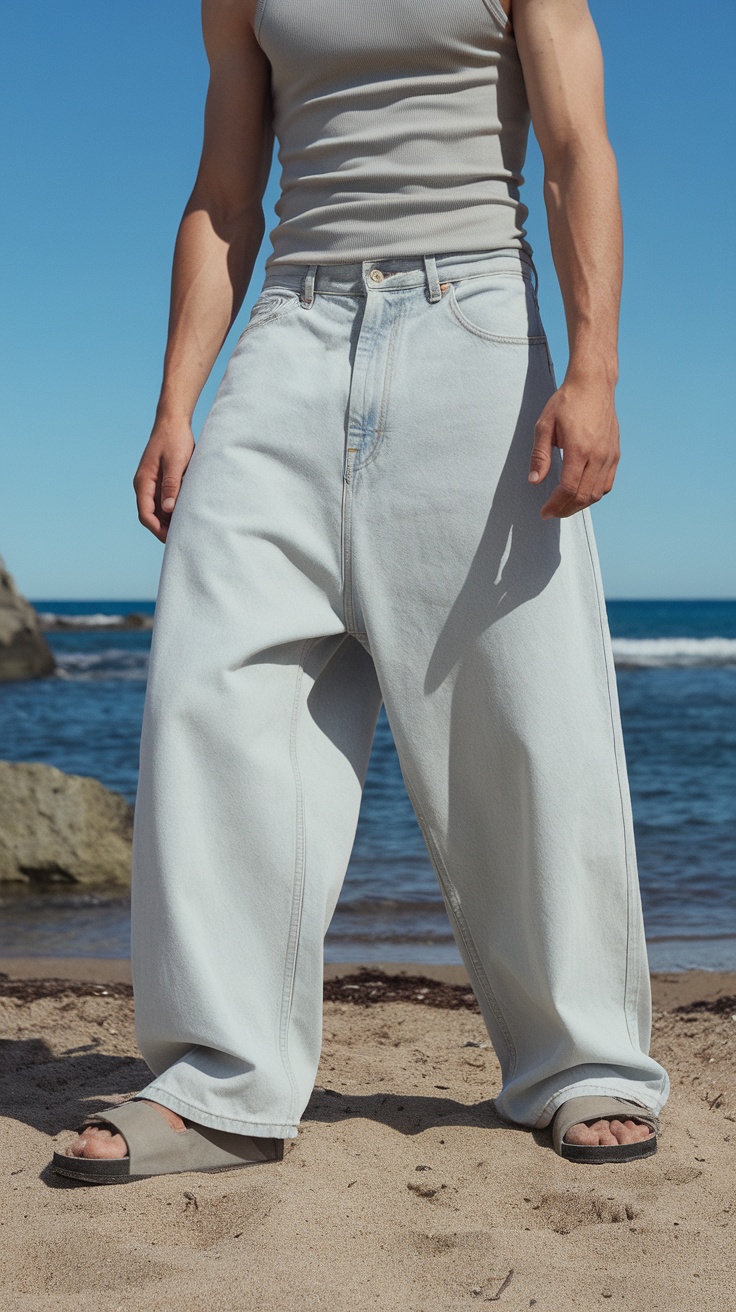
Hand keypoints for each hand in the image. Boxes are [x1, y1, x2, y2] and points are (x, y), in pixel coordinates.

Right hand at [133, 415, 194, 541]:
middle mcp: (144, 485)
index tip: (172, 539)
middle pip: (150, 515)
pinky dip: (172, 510)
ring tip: (186, 528)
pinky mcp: (159, 480)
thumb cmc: (174, 439)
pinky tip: (185, 514)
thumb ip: (171, 485)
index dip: (157, 530)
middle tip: (182, 538)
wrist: (172, 421)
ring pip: (157, 510)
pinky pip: (163, 501)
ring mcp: (151, 483)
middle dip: (163, 529)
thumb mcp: (175, 463)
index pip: (145, 514)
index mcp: (143, 482)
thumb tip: (169, 509)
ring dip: (168, 520)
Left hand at [528, 375, 619, 518]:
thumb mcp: (544, 426)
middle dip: (565, 509)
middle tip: (551, 512)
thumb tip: (534, 480)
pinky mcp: (615, 454)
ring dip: (579, 505)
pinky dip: (593, 495)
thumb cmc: (567, 402)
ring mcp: (609, 455)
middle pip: (582, 496)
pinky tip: (580, 495)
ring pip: (596, 493)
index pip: (568, 488)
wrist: (594, 385)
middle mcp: (598, 455)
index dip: (555, 505)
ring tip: (564, 507)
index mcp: (579, 449)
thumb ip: (539, 456)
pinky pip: (607, 484)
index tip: (544, 511)